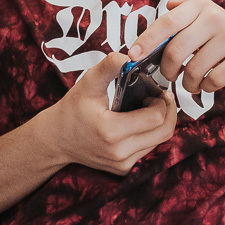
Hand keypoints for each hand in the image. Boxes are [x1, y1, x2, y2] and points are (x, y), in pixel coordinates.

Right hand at [48, 52, 176, 174]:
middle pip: (164, 132)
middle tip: (162, 97)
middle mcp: (119, 152)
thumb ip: (110, 66)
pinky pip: (148, 149)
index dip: (161, 102)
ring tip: (150, 107)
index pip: (155, 118)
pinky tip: (140, 121)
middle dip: (168, 111)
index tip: (155, 91)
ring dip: (160, 123)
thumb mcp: (88, 82)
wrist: (56, 139)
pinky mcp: (123, 168)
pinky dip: (150, 134)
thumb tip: (130, 56)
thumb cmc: (72, 108)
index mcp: (111, 131)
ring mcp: (122, 164)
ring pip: (159, 141)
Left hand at [128, 0, 224, 92]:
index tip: (133, 54)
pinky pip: (213, 80)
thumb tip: (171, 1)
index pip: (168, 22)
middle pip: (176, 50)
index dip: (148, 38)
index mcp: (200, 6)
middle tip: (169, 76)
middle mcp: (217, 16)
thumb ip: (184, 5)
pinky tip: (207, 84)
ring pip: (194, 69)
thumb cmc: (222, 38)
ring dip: (187, 83)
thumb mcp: (203, 17)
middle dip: (167, 70)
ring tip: (190, 83)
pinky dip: (206, 88)